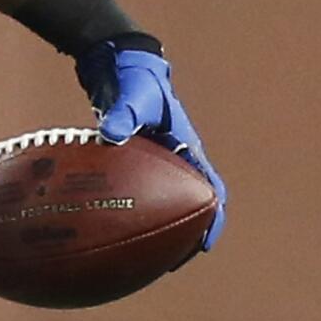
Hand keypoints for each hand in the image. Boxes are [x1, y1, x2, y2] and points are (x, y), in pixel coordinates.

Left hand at [76, 40, 226, 250]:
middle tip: (172, 261)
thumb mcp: (132, 96)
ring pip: (164, 199)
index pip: (210, 190)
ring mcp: (155, 156)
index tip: (205, 244)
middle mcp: (176, 156)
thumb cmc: (134, 77)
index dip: (212, 219)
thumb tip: (110, 136)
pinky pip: (138, 187)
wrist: (118, 58)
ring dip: (160, 224)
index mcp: (187, 147)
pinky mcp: (134, 154)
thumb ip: (123, 114)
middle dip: (187, 233)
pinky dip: (132, 206)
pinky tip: (108, 223)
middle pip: (191, 203)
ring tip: (144, 254)